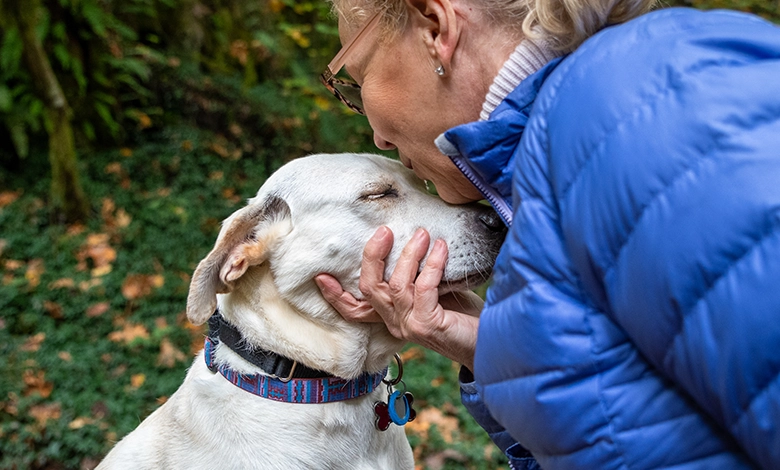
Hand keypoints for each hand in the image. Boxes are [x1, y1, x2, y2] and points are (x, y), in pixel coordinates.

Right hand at [315, 226, 479, 368]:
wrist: (491, 345)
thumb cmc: (464, 317)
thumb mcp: (434, 294)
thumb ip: (417, 278)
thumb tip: (414, 238)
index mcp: (392, 318)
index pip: (355, 310)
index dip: (335, 296)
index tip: (321, 277)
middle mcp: (396, 324)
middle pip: (370, 289)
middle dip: (373, 257)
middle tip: (384, 231)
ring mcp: (410, 326)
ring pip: (396, 285)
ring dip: (409, 255)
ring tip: (423, 234)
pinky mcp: (428, 326)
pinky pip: (423, 288)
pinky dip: (432, 264)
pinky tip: (442, 249)